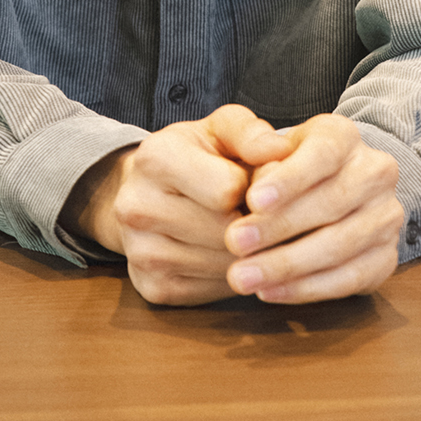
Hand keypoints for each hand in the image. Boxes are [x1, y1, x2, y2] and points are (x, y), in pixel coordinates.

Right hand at [61, 105, 290, 305]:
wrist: (147, 190)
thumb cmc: (196, 155)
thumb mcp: (222, 129)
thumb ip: (252, 134)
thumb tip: (282, 150)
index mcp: (155, 157)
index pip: (226, 189)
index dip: (255, 189)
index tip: (255, 183)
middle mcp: (138, 206)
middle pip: (227, 232)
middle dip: (255, 223)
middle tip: (257, 211)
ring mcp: (141, 252)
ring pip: (226, 266)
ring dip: (249, 253)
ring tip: (246, 231)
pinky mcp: (153, 287)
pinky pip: (215, 291)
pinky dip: (234, 274)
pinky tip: (229, 253)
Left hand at [223, 113, 402, 303]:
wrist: (326, 186)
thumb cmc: (285, 165)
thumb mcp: (268, 147)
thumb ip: (259, 156)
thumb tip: (255, 186)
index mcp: (344, 136)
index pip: (321, 154)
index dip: (289, 179)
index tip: (252, 200)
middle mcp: (375, 172)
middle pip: (331, 203)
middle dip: (278, 227)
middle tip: (235, 243)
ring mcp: (386, 217)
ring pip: (339, 246)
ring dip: (287, 266)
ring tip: (243, 276)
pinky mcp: (386, 258)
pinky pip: (347, 279)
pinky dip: (305, 288)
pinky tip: (270, 291)